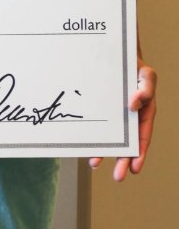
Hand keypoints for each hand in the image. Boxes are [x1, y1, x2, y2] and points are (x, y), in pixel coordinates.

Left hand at [89, 58, 156, 180]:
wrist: (112, 51)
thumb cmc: (133, 63)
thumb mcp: (145, 74)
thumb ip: (145, 89)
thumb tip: (134, 105)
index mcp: (143, 111)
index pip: (142, 136)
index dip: (140, 153)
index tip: (134, 168)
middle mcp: (128, 116)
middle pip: (127, 142)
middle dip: (123, 160)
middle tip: (118, 177)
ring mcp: (112, 113)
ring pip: (109, 136)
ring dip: (103, 151)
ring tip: (94, 164)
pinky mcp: (97, 108)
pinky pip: (94, 124)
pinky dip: (90, 134)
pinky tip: (83, 144)